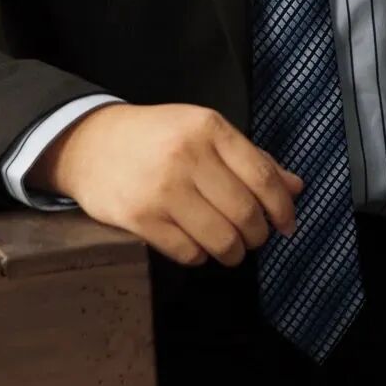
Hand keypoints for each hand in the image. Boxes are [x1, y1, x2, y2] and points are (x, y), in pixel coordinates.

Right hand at [29, 102, 304, 268]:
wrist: (90, 143)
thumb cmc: (156, 137)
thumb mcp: (204, 132)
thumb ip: (251, 158)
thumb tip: (295, 188)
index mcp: (209, 128)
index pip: (262, 177)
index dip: (282, 208)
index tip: (286, 225)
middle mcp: (187, 155)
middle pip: (245, 213)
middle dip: (257, 235)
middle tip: (253, 238)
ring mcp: (162, 188)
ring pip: (220, 238)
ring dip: (232, 252)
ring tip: (229, 247)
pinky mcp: (139, 217)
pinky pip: (187, 252)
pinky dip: (200, 257)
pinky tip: (197, 246)